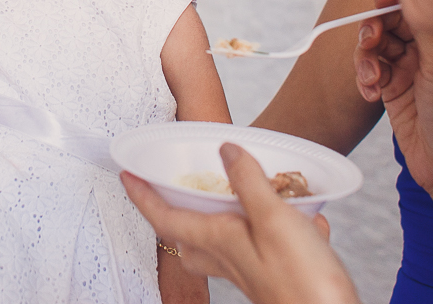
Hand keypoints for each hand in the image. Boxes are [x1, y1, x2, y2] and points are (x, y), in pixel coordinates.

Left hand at [123, 143, 358, 303]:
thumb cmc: (302, 281)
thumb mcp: (273, 220)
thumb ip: (248, 183)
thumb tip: (226, 151)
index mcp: (219, 242)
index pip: (166, 218)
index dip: (143, 196)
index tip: (126, 175)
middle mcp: (230, 259)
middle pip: (189, 236)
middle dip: (176, 212)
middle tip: (172, 188)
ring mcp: (254, 271)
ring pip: (225, 244)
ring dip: (222, 219)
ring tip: (235, 194)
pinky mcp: (280, 277)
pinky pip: (268, 248)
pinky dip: (280, 229)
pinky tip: (306, 217)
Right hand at [353, 0, 432, 194]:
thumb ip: (424, 29)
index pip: (416, 8)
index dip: (394, 1)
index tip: (379, 3)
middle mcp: (428, 51)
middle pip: (389, 24)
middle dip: (374, 30)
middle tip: (369, 41)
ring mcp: (409, 70)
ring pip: (375, 47)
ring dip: (366, 58)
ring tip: (372, 78)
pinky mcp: (392, 89)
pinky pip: (369, 71)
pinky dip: (365, 78)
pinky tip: (371, 94)